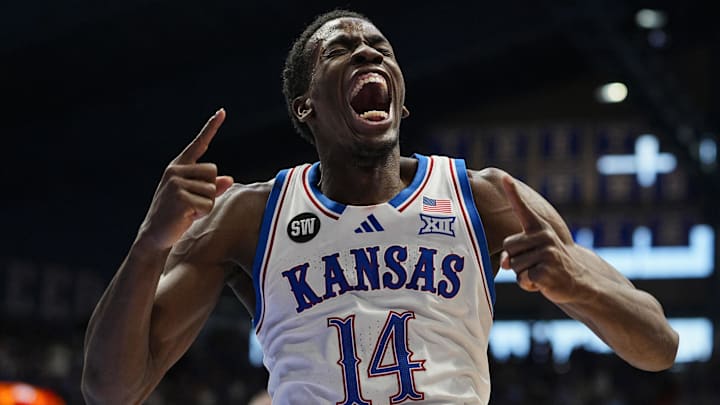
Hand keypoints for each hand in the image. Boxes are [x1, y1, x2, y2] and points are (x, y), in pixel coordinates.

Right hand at [138, 108, 233, 249]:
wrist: (155, 235)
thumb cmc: (176, 216)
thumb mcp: (195, 198)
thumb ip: (212, 187)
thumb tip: (229, 179)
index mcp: (178, 167)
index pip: (199, 144)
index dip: (211, 127)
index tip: (222, 111)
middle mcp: (176, 171)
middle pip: (213, 171)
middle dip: (209, 190)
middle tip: (191, 203)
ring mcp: (176, 183)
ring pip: (212, 189)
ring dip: (205, 205)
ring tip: (187, 211)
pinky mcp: (180, 197)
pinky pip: (208, 204)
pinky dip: (202, 214)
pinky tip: (186, 217)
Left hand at [499, 175, 581, 303]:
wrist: (579, 282)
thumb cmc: (548, 265)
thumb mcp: (532, 254)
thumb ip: (514, 253)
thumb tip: (505, 262)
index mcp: (539, 228)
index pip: (522, 208)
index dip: (512, 193)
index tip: (503, 177)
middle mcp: (544, 236)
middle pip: (507, 246)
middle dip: (515, 259)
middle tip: (534, 264)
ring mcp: (546, 253)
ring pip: (514, 265)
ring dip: (522, 274)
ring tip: (540, 272)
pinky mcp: (545, 271)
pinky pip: (522, 279)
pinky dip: (528, 285)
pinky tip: (542, 283)